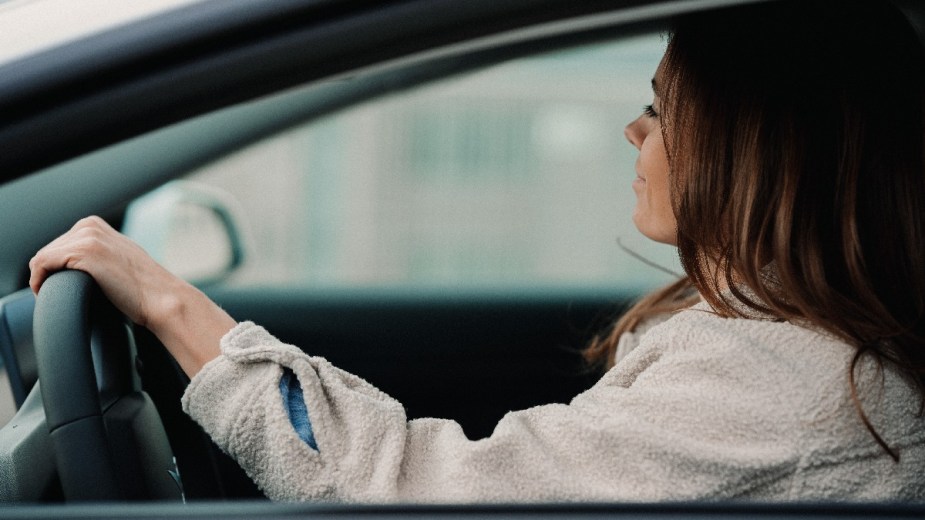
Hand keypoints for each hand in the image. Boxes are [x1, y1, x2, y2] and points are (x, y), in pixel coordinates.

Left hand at [29, 216, 235, 376]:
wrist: (162, 298)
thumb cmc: (143, 289)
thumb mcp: (117, 259)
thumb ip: (98, 254)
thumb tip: (79, 267)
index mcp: (95, 225)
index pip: (57, 245)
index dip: (53, 268)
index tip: (58, 287)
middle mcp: (89, 225)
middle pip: (48, 250)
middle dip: (48, 274)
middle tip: (57, 295)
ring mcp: (88, 237)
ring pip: (42, 258)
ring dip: (43, 279)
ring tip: (54, 297)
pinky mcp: (84, 252)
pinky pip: (42, 264)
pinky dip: (38, 281)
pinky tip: (47, 294)